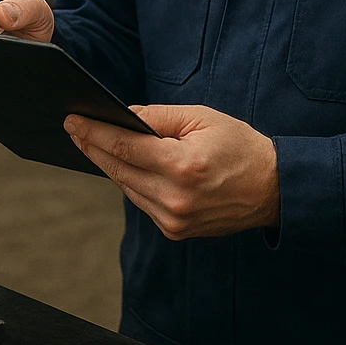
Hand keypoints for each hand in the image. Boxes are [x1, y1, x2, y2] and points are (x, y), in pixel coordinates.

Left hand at [65, 104, 279, 239]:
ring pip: (126, 187)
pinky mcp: (175, 230)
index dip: (94, 132)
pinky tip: (120, 165)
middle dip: (93, 146)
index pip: (124, 146)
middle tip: (74, 128)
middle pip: (118, 169)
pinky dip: (130, 182)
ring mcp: (174, 219)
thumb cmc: (239, 146)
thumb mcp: (201, 118)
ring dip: (108, 165)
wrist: (272, 189)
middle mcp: (175, 198)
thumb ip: (158, 116)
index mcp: (182, 166)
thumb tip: (122, 114)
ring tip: (91, 142)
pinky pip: (141, 201)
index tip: (72, 121)